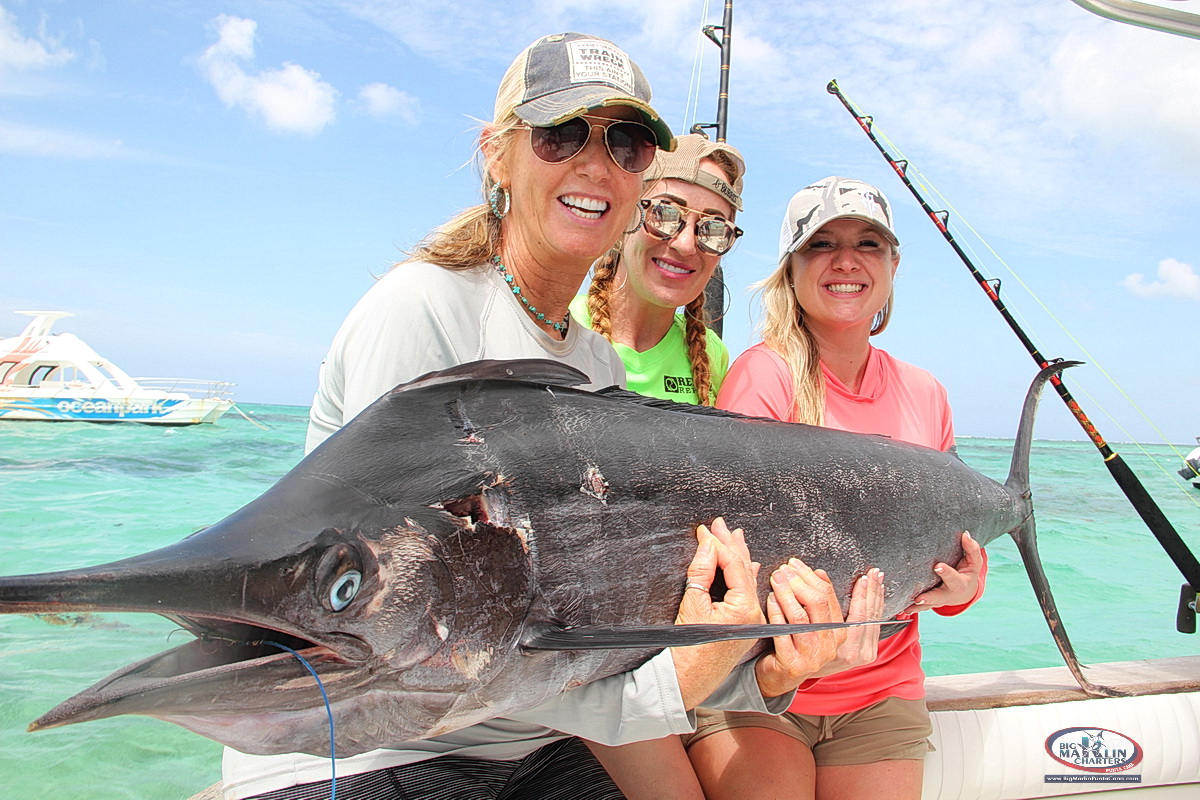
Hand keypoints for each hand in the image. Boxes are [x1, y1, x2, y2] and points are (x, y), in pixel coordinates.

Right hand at [671, 517, 763, 708]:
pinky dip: (744, 577)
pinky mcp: (744, 626)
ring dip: (738, 558)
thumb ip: (703, 570)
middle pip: (744, 570)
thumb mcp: (692, 603)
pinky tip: (750, 566)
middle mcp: (753, 614)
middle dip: (731, 545)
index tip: (706, 529)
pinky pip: (747, 595)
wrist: (687, 680)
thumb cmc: (687, 647)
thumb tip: (709, 544)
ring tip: (734, 536)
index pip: (733, 565)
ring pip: (747, 581)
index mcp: (744, 608)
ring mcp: (750, 621)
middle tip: (719, 525)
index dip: (718, 544)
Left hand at [753, 560, 880, 695]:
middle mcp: (829, 646)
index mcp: (838, 633)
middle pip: (817, 603)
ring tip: (775, 579)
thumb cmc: (793, 644)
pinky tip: (770, 599)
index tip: (796, 563)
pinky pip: (782, 632)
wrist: (779, 677)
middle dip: (797, 581)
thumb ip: (816, 601)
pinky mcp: (793, 664)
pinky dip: (776, 612)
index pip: (828, 596)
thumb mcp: (810, 623)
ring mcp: (812, 657)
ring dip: (786, 593)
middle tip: (783, 569)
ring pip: (799, 617)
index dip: (810, 576)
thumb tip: (818, 572)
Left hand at [903, 531, 983, 613]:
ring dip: (917, 607)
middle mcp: (948, 594)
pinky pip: (920, 607)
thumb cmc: (967, 572)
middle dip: (929, 598)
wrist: (965, 591)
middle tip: (918, 599)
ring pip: (928, 605)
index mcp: (959, 583)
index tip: (937, 566)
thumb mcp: (974, 562)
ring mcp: (938, 600)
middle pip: (938, 597)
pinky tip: (901, 610)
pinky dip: (911, 609)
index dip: (946, 572)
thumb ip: (971, 549)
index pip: (953, 577)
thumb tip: (966, 534)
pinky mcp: (929, 603)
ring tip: (906, 608)